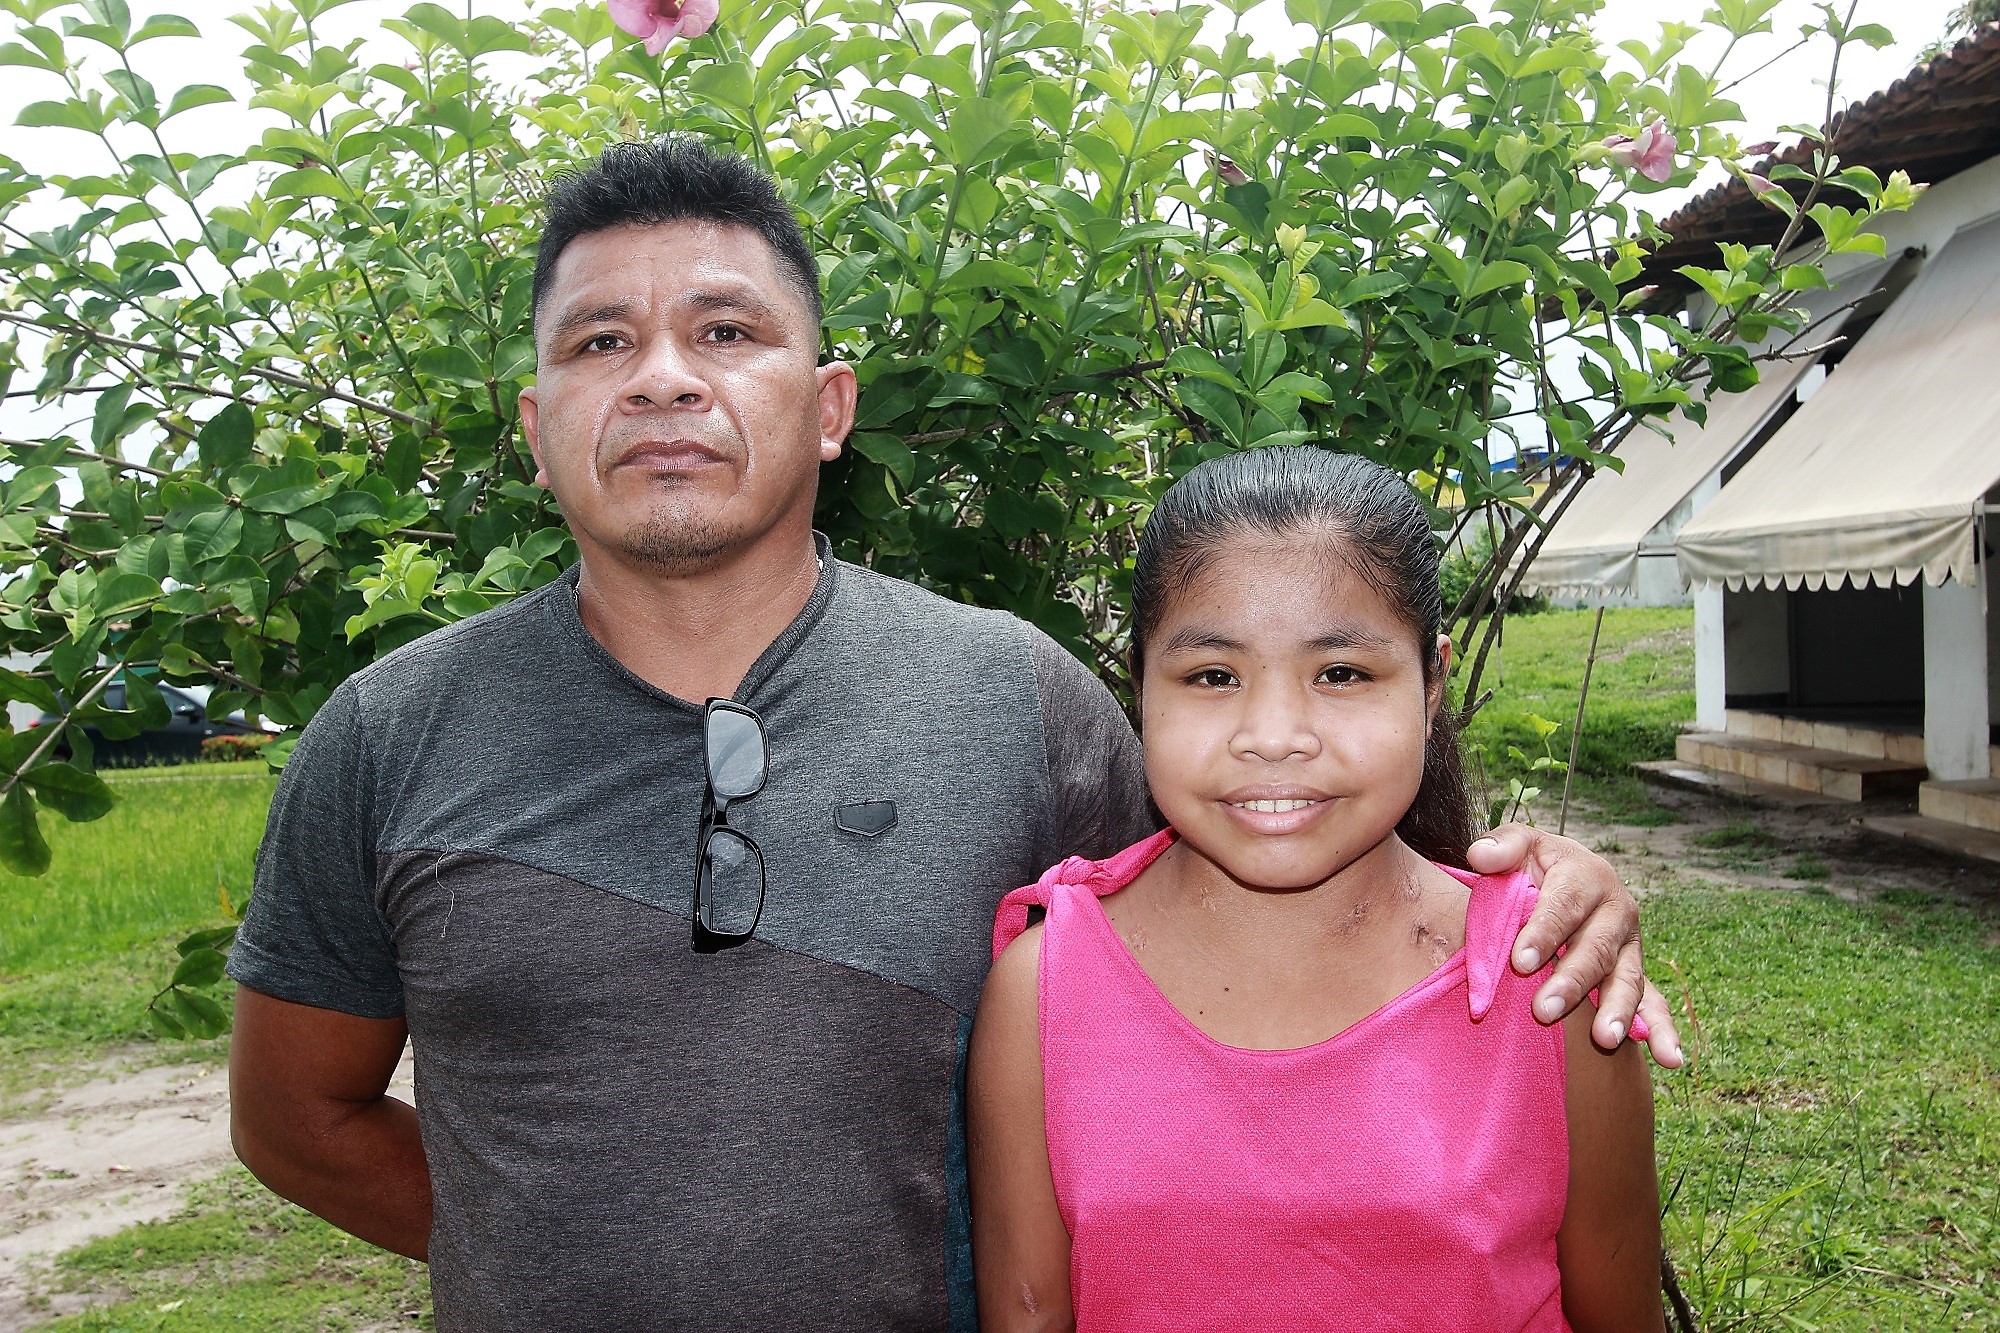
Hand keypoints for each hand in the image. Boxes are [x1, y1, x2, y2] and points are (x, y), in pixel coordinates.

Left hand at [1466, 823, 1683, 1068]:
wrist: (1568, 875)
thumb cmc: (1535, 865)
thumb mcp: (1520, 846)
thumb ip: (1502, 847)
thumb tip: (1481, 856)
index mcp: (1586, 875)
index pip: (1564, 905)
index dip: (1543, 932)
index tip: (1520, 962)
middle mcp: (1617, 909)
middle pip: (1596, 948)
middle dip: (1572, 980)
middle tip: (1543, 1010)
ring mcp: (1630, 945)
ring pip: (1627, 978)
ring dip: (1616, 1010)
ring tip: (1604, 1040)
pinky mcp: (1635, 972)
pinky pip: (1654, 1003)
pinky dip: (1664, 1031)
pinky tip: (1671, 1059)